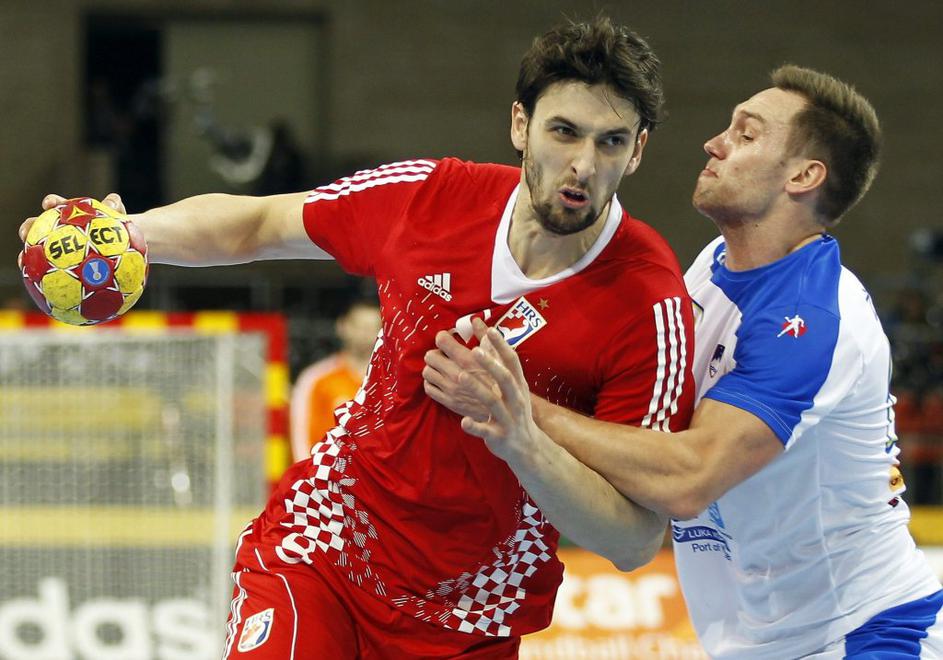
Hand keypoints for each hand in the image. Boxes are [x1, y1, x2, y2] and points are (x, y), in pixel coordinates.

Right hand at [17, 193, 125, 268]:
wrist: (123, 245)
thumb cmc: (117, 226)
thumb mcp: (118, 214)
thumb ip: (114, 206)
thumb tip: (110, 204)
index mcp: (70, 214)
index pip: (57, 204)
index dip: (51, 203)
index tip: (48, 205)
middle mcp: (60, 229)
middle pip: (38, 226)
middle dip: (29, 228)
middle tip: (25, 233)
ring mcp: (59, 246)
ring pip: (39, 249)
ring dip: (28, 255)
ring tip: (22, 262)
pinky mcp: (60, 263)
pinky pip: (50, 270)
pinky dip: (43, 276)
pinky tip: (41, 284)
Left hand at [423, 318, 496, 421]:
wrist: (509, 418)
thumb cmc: (505, 385)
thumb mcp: (501, 359)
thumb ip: (485, 338)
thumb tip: (475, 320)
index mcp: (470, 361)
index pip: (443, 341)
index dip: (443, 337)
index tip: (450, 338)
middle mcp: (458, 375)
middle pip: (431, 356)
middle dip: (436, 353)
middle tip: (445, 355)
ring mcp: (452, 392)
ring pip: (427, 373)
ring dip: (433, 369)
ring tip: (443, 369)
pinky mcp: (450, 405)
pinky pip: (429, 390)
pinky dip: (431, 384)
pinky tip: (441, 383)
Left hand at [456, 326, 541, 462]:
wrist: (527, 446)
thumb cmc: (515, 409)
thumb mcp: (514, 386)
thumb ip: (499, 359)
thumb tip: (485, 329)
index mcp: (518, 384)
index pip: (512, 361)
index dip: (502, 345)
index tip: (490, 330)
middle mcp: (515, 399)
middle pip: (504, 378)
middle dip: (490, 364)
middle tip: (474, 350)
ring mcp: (508, 417)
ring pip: (493, 401)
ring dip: (477, 389)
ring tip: (460, 377)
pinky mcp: (499, 435)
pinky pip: (486, 430)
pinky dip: (475, 426)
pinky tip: (463, 421)